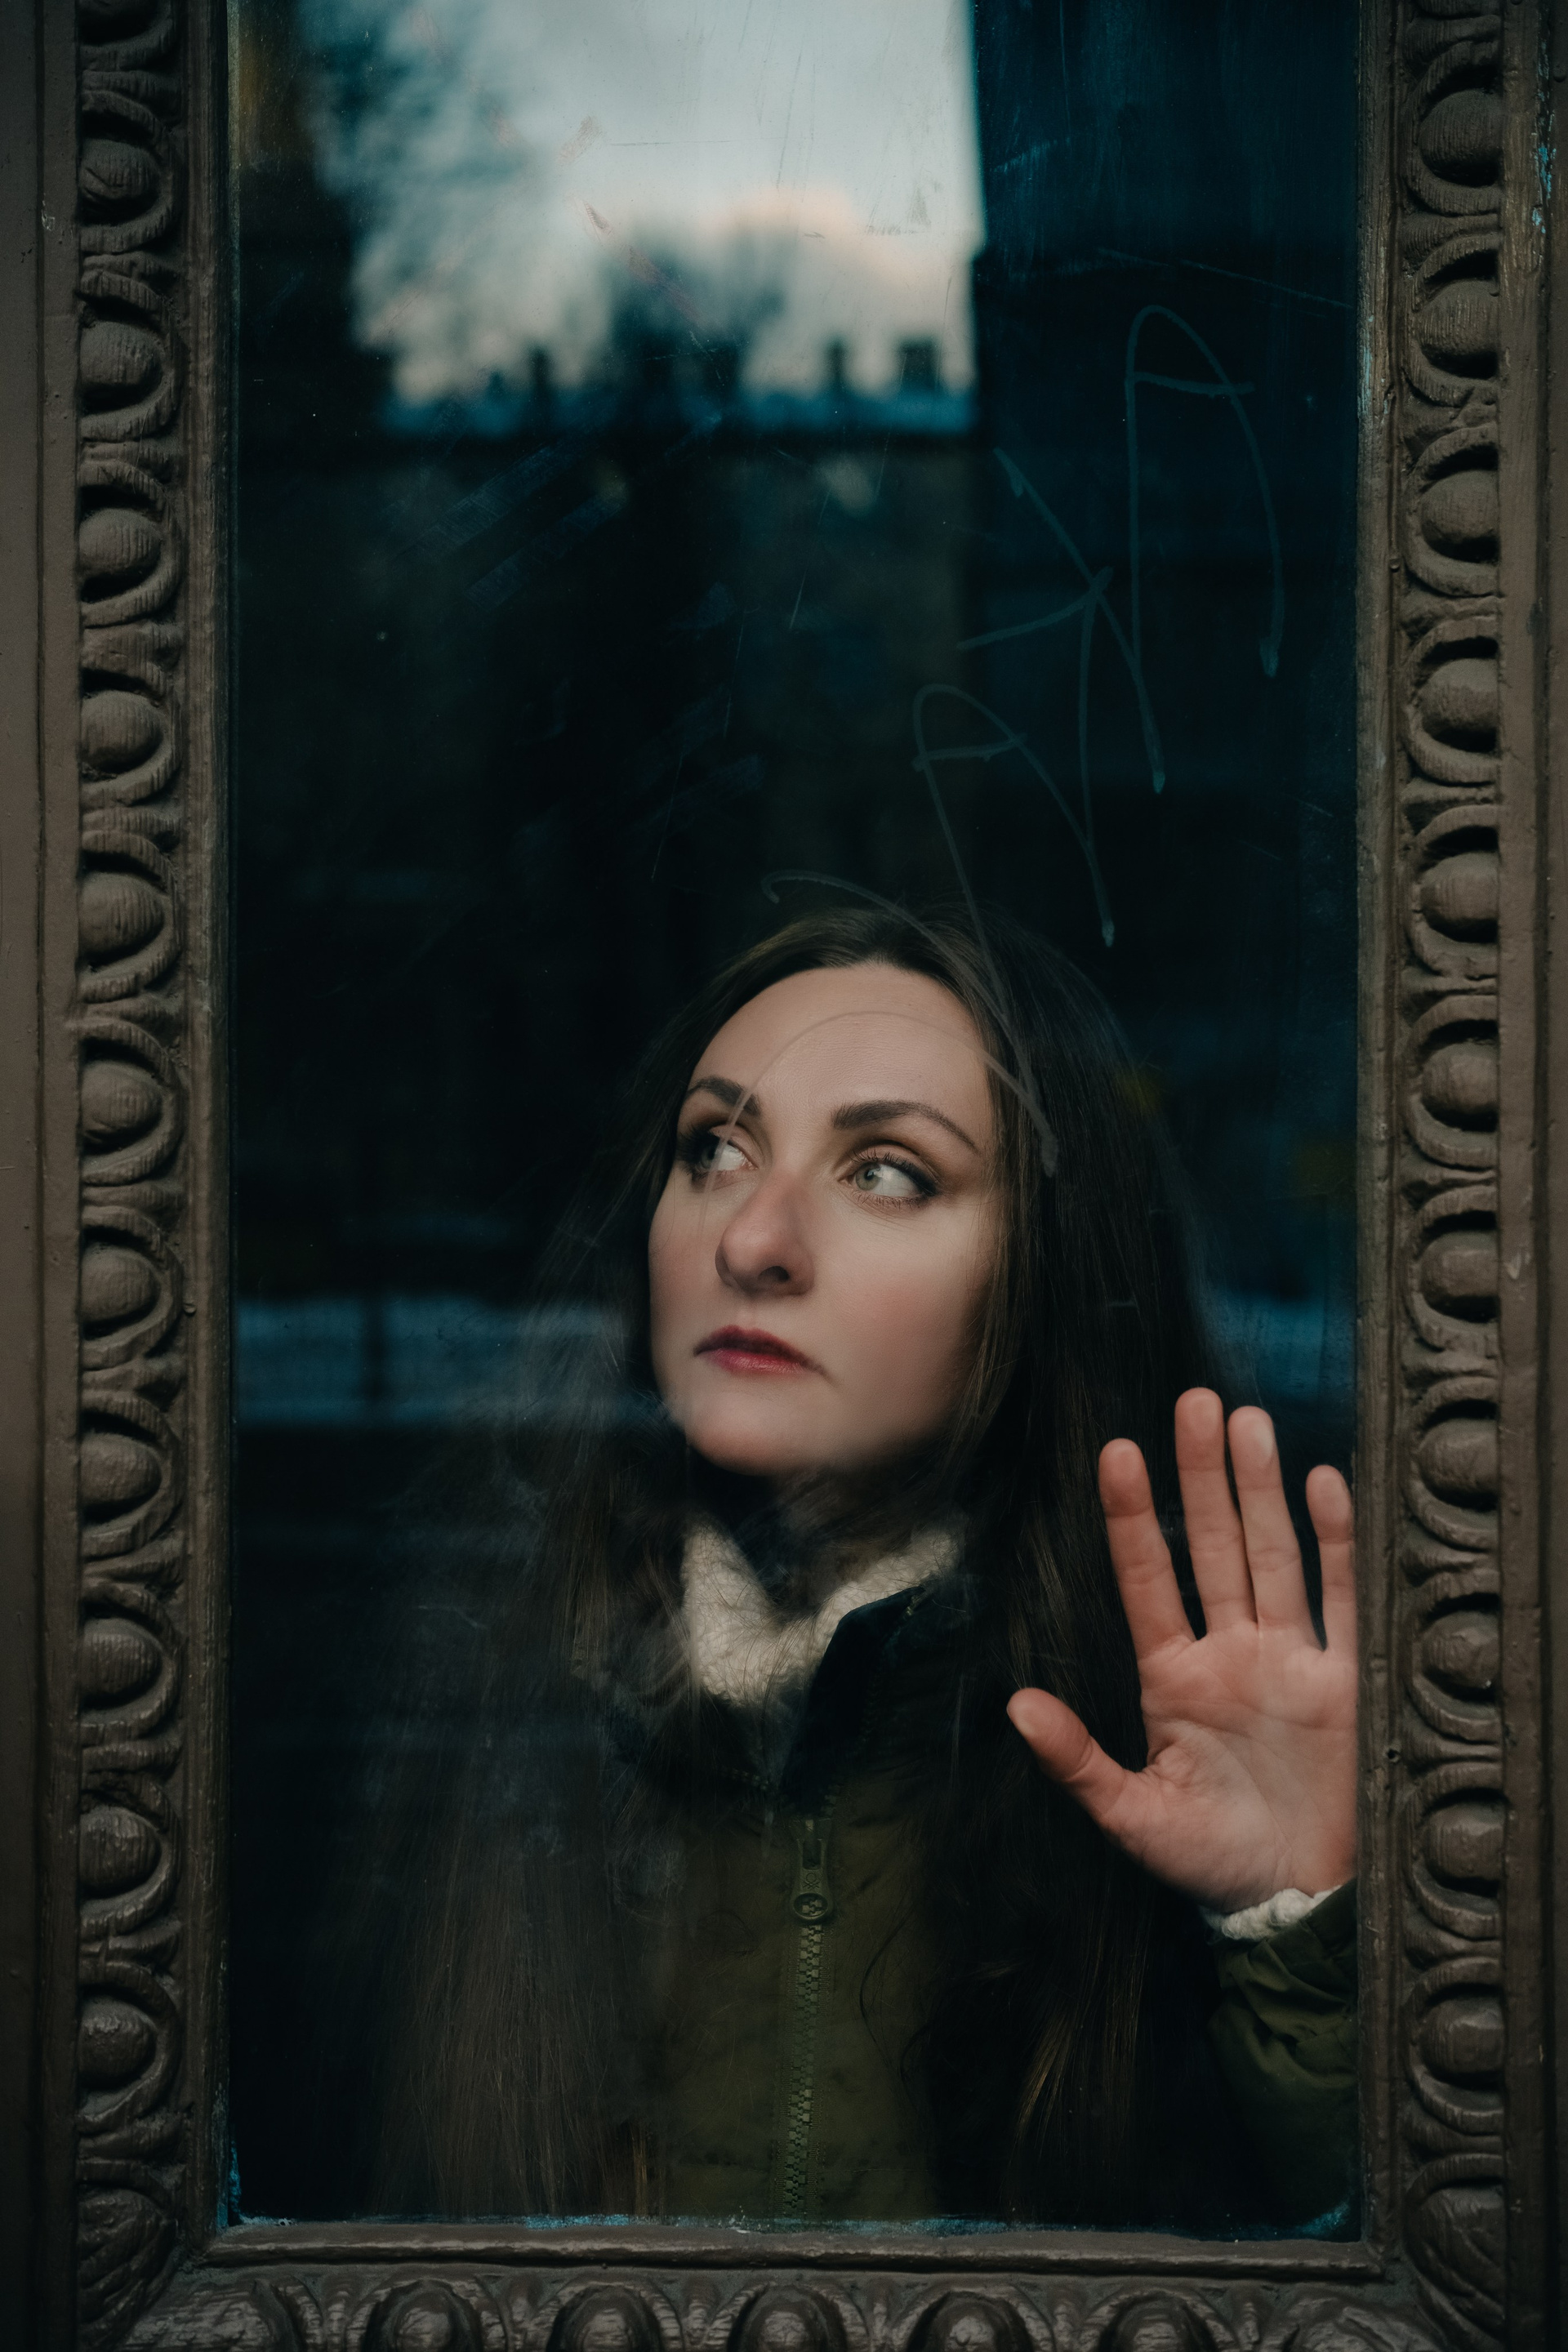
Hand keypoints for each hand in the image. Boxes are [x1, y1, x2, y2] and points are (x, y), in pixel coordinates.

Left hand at [1007, 1389, 1356, 1912]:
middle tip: (1193, 1402)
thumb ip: (1077, 1761)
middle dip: (1200, 1475)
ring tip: (1244, 1420)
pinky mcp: (1348, 1679)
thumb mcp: (1134, 1818)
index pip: (1148, 1577)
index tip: (1116, 1453)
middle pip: (1212, 1545)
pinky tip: (1321, 1481)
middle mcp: (1233, 1654)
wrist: (1304, 1907)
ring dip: (1259, 1489)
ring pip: (1271, 1554)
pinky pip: (1342, 1596)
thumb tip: (1013, 1706)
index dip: (1131, 1517)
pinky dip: (1334, 1540)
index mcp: (1176, 1679)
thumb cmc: (1213, 1867)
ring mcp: (1291, 1660)